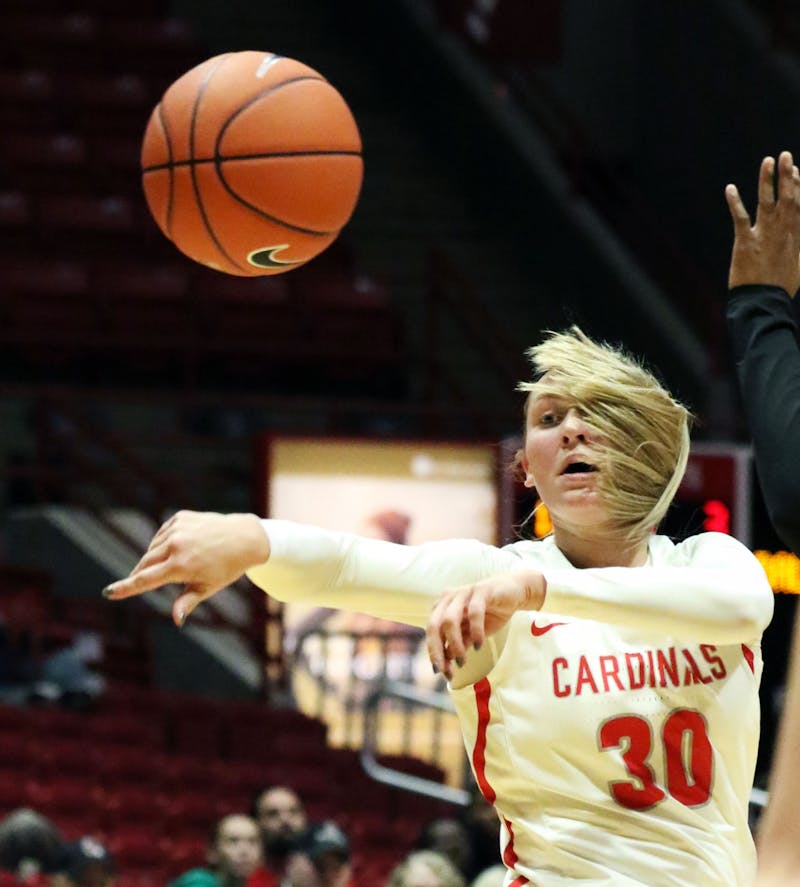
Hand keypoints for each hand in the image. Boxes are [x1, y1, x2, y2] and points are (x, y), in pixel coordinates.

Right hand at [102, 510, 269, 625]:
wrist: (244, 537)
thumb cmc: (227, 568)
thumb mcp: (208, 587)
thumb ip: (187, 602)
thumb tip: (176, 620)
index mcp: (181, 566)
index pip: (145, 580)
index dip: (125, 587)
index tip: (109, 592)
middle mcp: (176, 545)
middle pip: (145, 564)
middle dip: (141, 574)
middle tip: (142, 582)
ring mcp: (177, 529)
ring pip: (153, 549)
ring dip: (156, 559)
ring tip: (178, 563)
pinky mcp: (180, 518)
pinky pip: (162, 534)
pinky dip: (165, 543)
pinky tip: (181, 547)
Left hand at [426, 570, 545, 677]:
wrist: (514, 593)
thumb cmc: (489, 613)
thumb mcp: (471, 633)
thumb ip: (459, 645)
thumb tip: (446, 665)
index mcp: (442, 607)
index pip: (431, 632)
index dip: (434, 653)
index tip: (441, 673)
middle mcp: (448, 599)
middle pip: (434, 625)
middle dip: (437, 650)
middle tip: (446, 669)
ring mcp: (463, 593)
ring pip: (450, 619)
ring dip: (454, 644)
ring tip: (462, 661)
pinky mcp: (480, 591)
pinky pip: (474, 612)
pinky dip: (475, 631)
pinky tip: (478, 646)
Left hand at [726, 150, 799, 294]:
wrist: (764, 302)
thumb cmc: (780, 289)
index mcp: (795, 236)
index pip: (798, 204)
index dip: (797, 186)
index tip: (796, 170)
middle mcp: (782, 231)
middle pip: (787, 198)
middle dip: (787, 175)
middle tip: (786, 155)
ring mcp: (764, 235)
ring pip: (767, 202)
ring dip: (767, 180)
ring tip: (768, 161)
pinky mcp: (746, 242)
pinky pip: (740, 218)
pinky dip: (734, 202)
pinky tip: (729, 188)